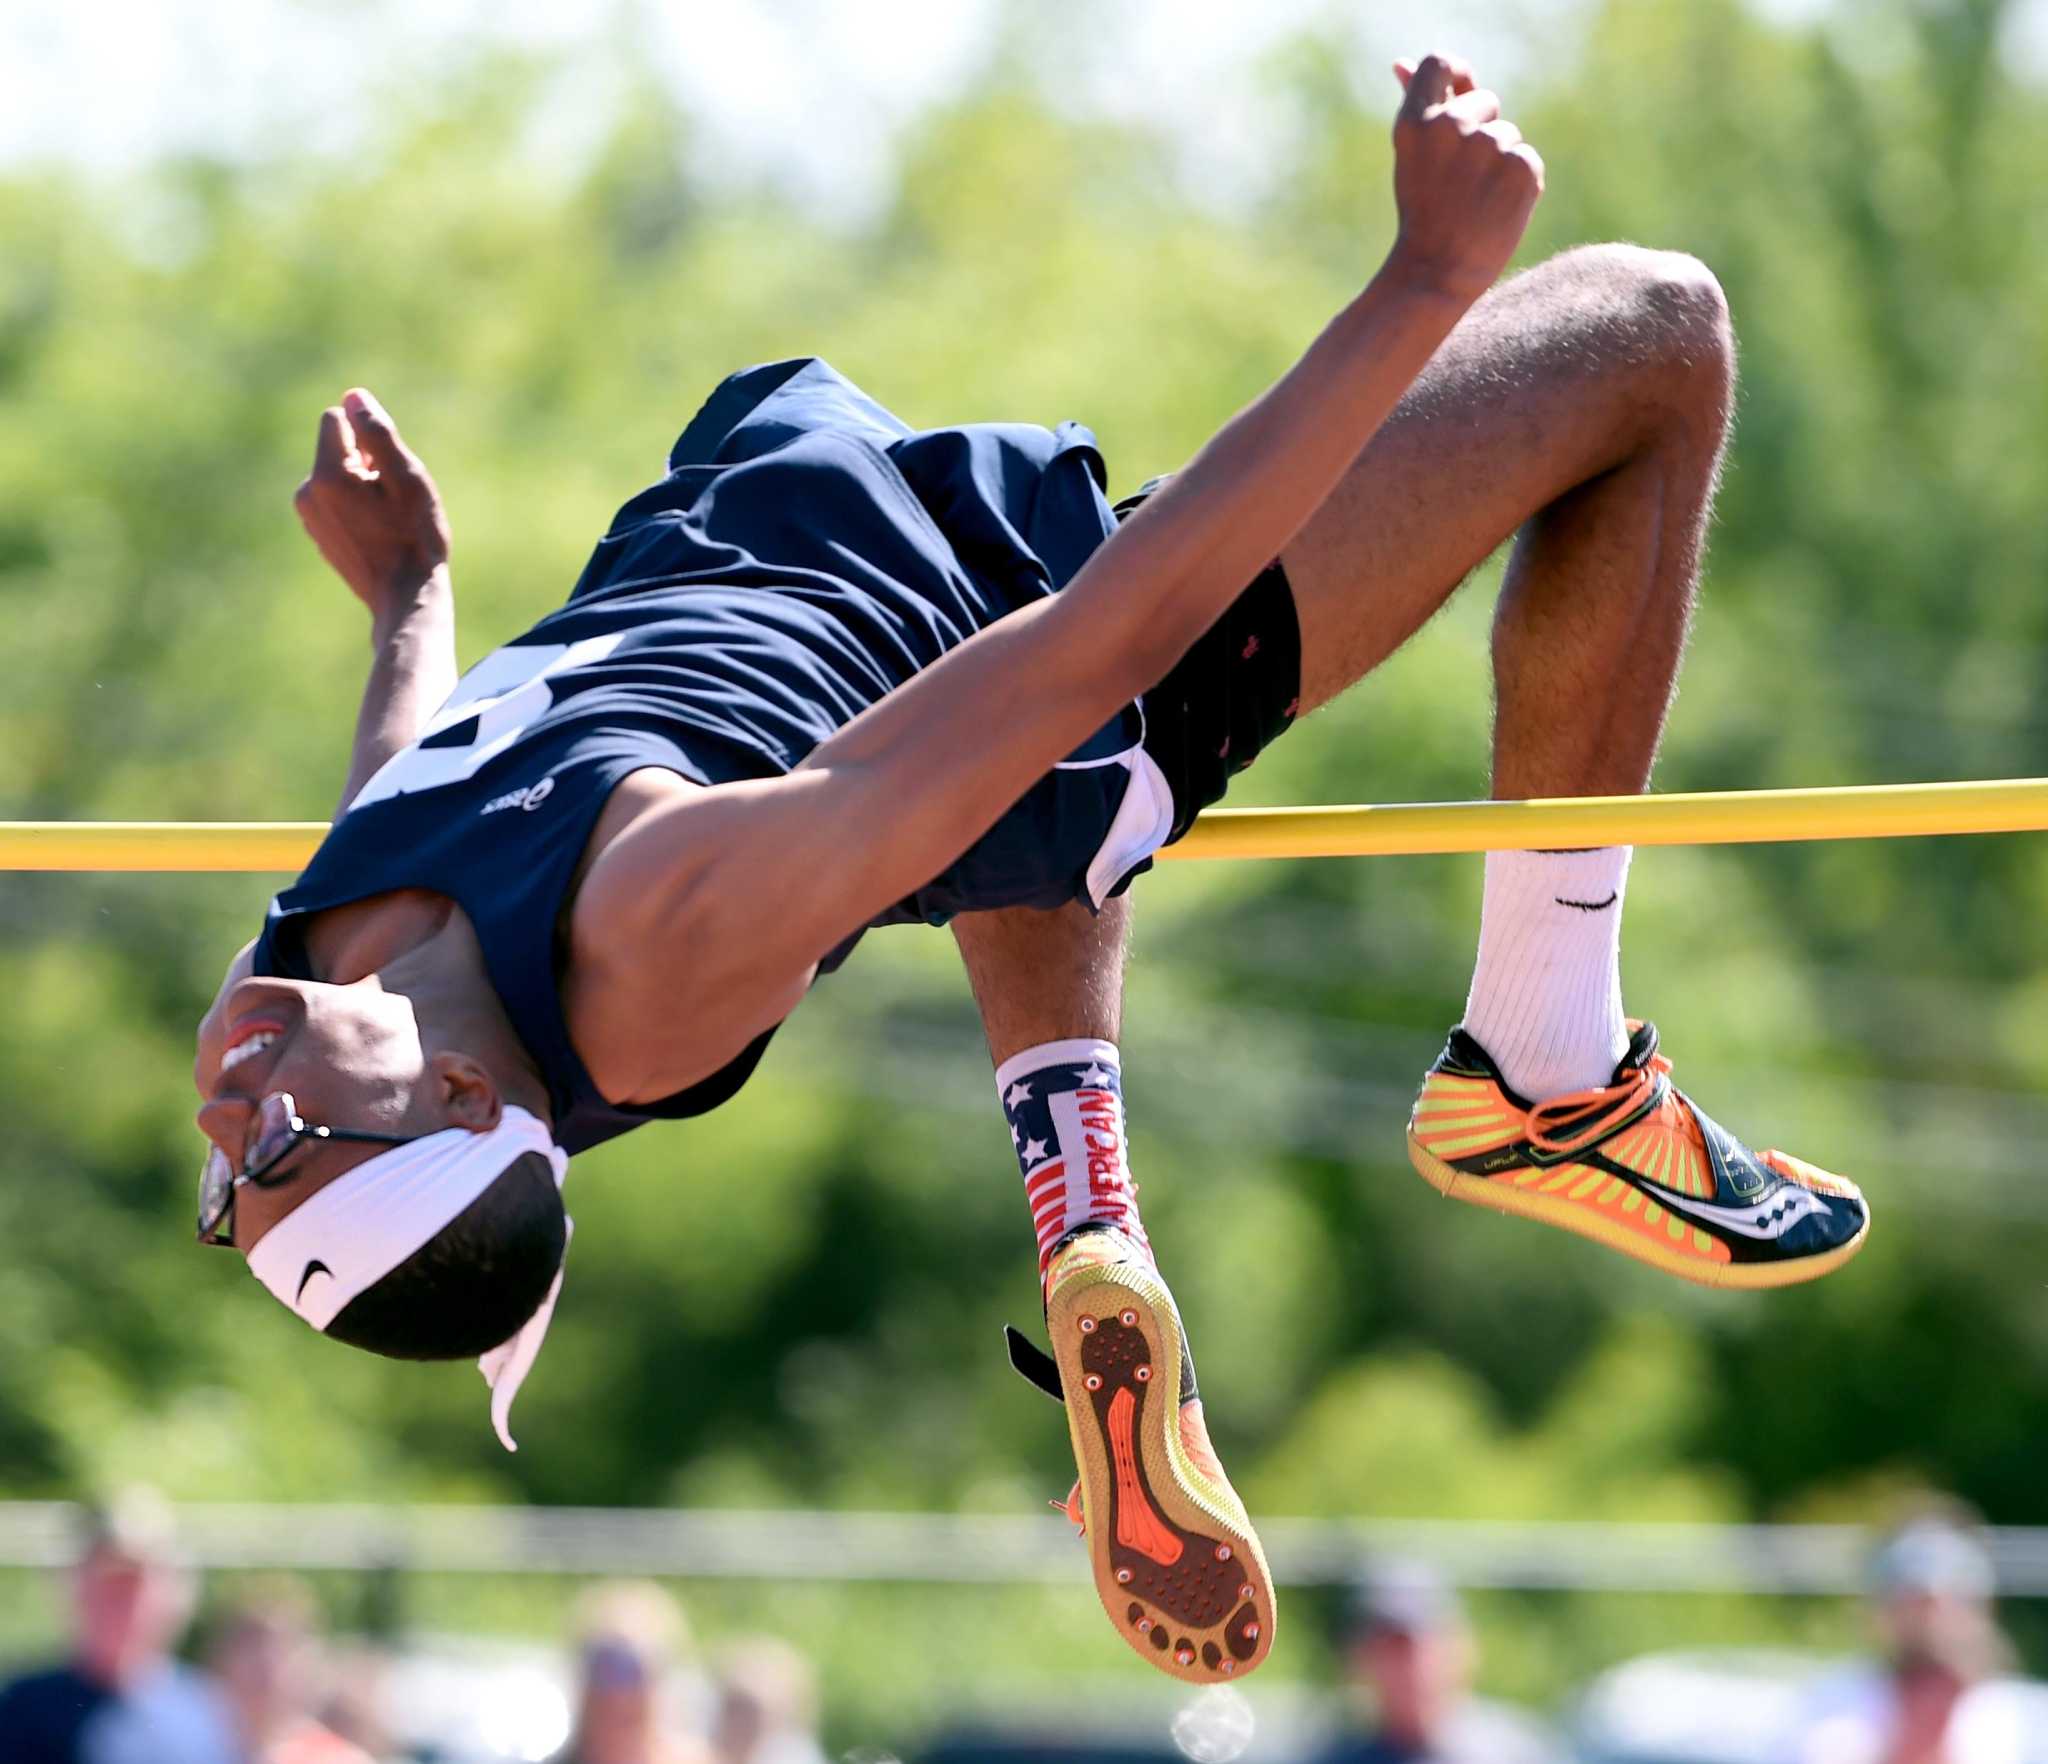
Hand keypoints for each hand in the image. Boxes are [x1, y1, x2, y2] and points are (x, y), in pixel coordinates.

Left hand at [292, 388, 450, 624]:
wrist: (405, 598)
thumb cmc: (414, 537)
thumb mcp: (407, 478)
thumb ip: (378, 433)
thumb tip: (353, 396)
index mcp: (327, 474)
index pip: (336, 419)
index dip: (369, 437)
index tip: (389, 470)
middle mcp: (308, 492)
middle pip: (336, 448)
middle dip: (365, 462)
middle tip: (395, 501)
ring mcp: (309, 517)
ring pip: (337, 476)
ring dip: (362, 486)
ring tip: (388, 520)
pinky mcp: (318, 534)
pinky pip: (335, 501)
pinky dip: (356, 508)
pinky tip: (379, 534)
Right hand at [1386, 53, 1545, 304]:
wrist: (1435, 274)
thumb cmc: (1423, 214)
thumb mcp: (1411, 155)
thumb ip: (1417, 105)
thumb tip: (1402, 63)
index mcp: (1416, 121)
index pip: (1440, 63)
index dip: (1456, 75)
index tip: (1459, 94)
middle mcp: (1451, 126)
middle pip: (1486, 100)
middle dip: (1482, 130)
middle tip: (1460, 180)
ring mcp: (1488, 145)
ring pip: (1508, 134)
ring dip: (1499, 163)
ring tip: (1475, 202)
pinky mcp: (1521, 165)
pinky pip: (1527, 159)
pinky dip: (1518, 184)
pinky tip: (1495, 210)